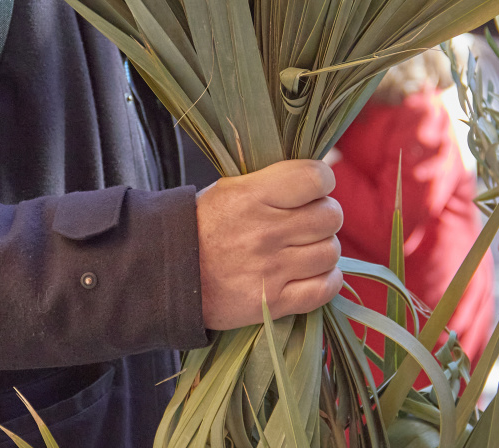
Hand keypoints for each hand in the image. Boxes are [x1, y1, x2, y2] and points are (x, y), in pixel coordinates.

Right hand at [196, 159, 343, 329]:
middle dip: (323, 216)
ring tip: (305, 250)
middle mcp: (265, 232)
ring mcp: (271, 270)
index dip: (322, 181)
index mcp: (252, 196)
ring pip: (330, 252)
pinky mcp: (274, 302)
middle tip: (306, 223)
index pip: (315, 179)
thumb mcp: (230, 189)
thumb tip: (323, 174)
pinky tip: (311, 274)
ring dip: (322, 249)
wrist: (168, 274)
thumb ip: (274, 182)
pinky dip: (326, 281)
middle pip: (330, 216)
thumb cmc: (204, 226)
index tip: (314, 189)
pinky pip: (324, 289)